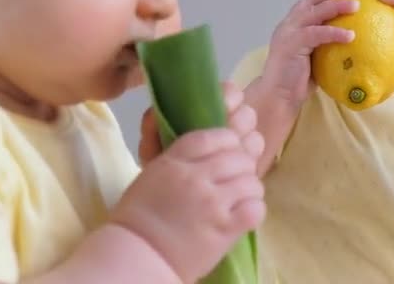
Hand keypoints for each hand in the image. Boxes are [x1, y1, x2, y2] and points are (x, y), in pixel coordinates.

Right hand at [112, 86, 264, 283]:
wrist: (138, 255)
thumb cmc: (138, 217)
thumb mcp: (153, 175)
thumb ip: (181, 161)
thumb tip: (211, 152)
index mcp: (174, 162)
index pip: (212, 137)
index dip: (228, 140)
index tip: (230, 150)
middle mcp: (195, 178)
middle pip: (237, 157)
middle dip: (243, 166)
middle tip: (237, 179)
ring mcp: (212, 203)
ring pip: (251, 181)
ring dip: (250, 189)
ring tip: (242, 198)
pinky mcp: (224, 228)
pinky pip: (255, 208)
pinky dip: (254, 210)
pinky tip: (244, 215)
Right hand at [261, 0, 356, 109]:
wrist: (278, 96)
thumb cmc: (297, 81)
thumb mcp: (313, 58)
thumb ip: (324, 46)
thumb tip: (352, 43)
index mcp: (292, 27)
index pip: (308, 3)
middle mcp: (287, 26)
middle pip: (310, 2)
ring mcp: (288, 34)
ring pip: (314, 14)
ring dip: (335, 7)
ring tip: (355, 6)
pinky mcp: (291, 45)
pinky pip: (316, 34)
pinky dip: (334, 32)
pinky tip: (350, 35)